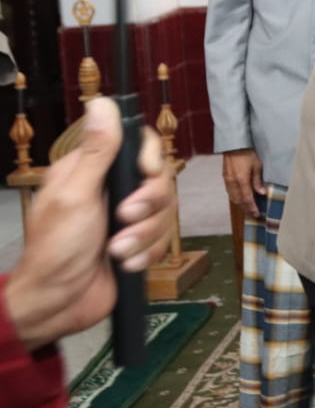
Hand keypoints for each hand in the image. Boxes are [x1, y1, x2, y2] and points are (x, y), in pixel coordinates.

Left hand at [5, 96, 174, 349]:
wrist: (57, 305)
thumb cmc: (56, 250)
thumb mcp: (75, 196)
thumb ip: (96, 151)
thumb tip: (102, 102)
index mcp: (92, 170)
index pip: (138, 144)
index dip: (151, 157)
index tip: (146, 174)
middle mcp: (113, 189)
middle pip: (159, 179)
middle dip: (148, 205)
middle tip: (123, 220)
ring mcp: (127, 217)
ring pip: (165, 211)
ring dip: (144, 236)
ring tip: (117, 252)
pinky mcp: (139, 243)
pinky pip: (163, 239)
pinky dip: (146, 254)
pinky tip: (124, 264)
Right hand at [222, 148, 264, 216]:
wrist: (234, 145)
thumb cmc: (247, 154)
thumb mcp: (257, 166)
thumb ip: (257, 181)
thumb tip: (261, 193)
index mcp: (242, 180)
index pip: (247, 198)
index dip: (252, 207)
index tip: (256, 214)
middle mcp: (233, 183)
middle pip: (239, 200)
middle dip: (246, 208)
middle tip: (252, 214)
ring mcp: (227, 181)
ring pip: (233, 197)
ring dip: (240, 204)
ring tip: (247, 208)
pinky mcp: (225, 178)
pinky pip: (229, 192)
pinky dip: (235, 198)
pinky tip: (240, 199)